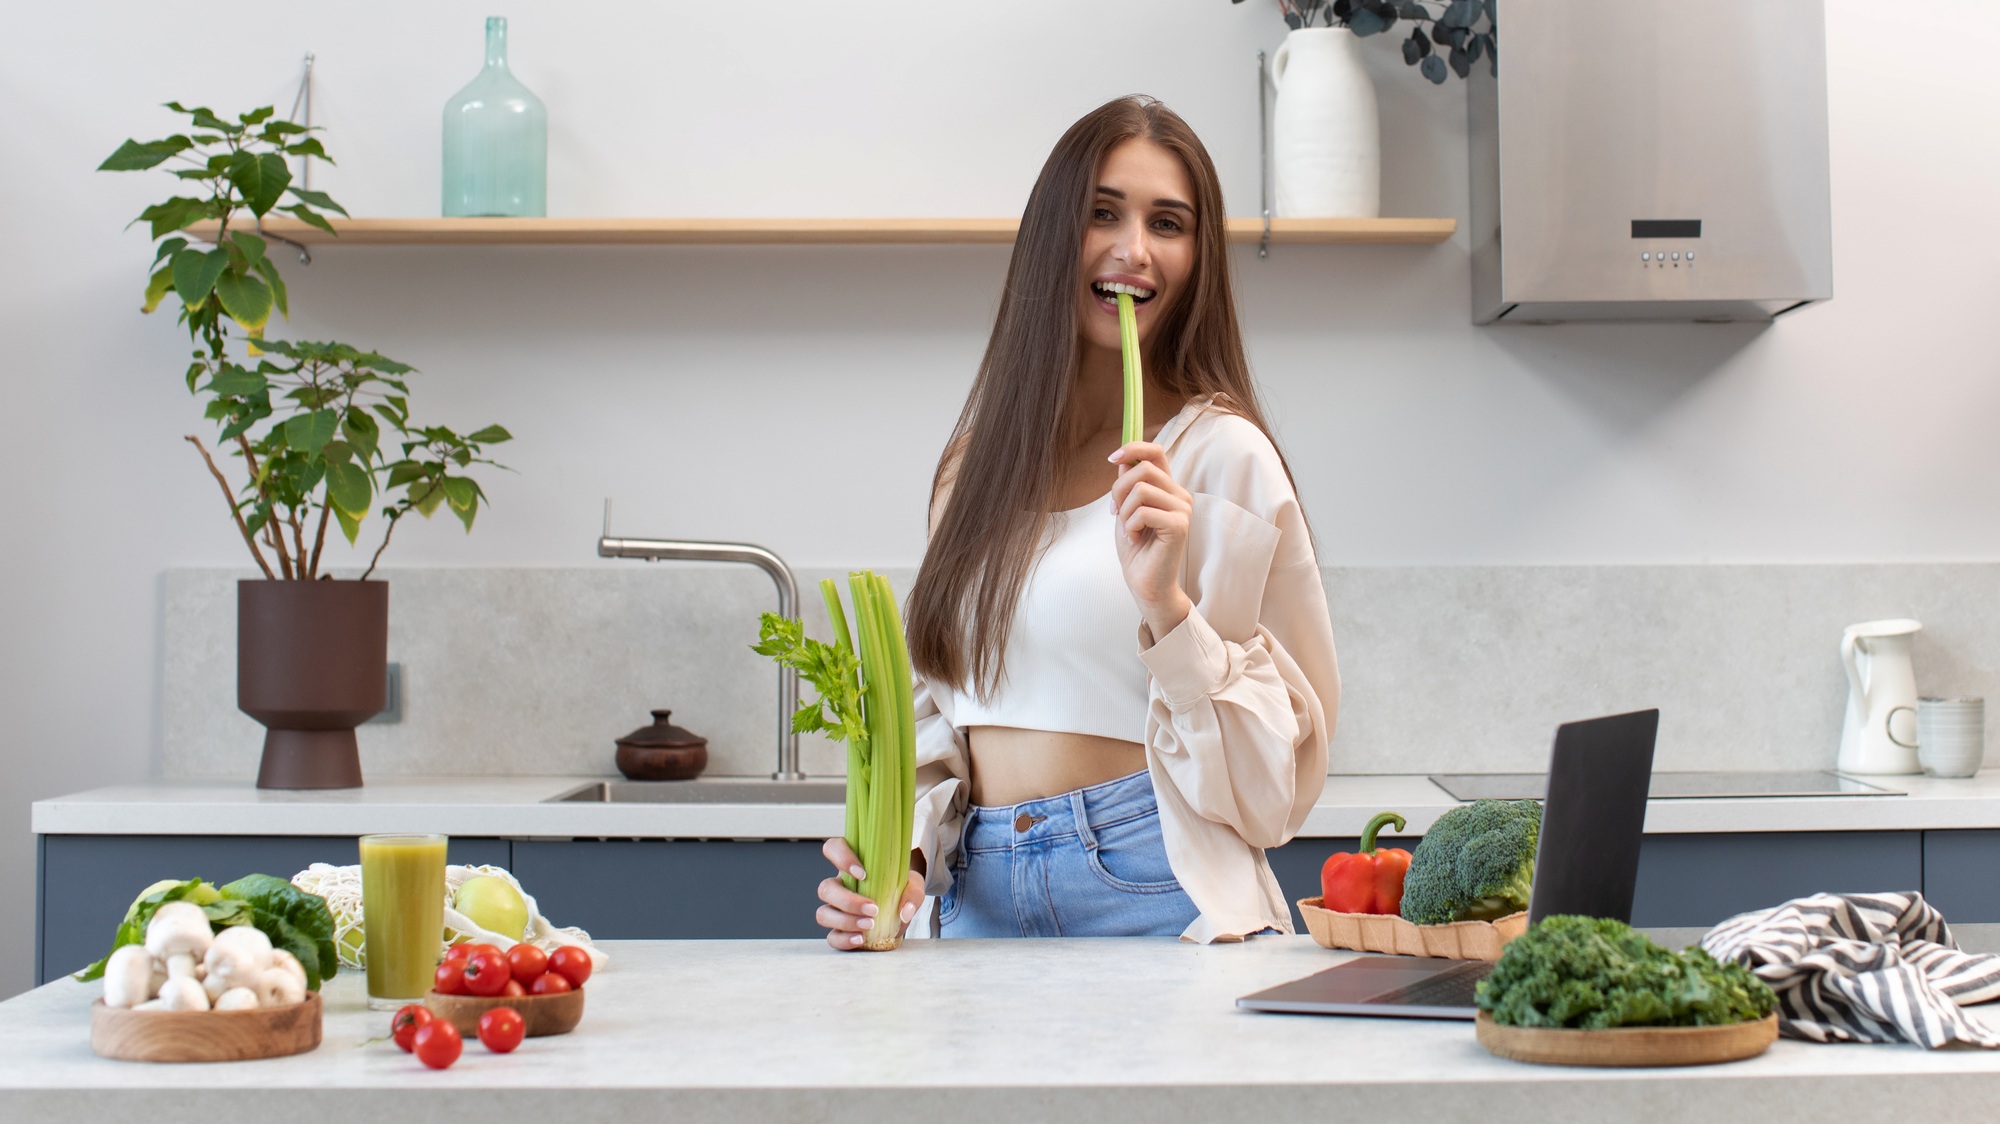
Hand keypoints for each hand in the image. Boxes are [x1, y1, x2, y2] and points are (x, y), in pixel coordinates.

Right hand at [817, 837, 925, 949]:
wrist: (902, 913)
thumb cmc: (902, 890)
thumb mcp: (914, 885)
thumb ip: (913, 893)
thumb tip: (904, 911)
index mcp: (852, 866)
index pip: (833, 848)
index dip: (841, 857)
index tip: (862, 874)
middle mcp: (840, 886)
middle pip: (825, 888)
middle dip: (847, 901)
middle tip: (873, 909)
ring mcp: (837, 909)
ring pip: (823, 913)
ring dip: (845, 921)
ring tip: (869, 925)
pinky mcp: (840, 931)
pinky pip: (831, 937)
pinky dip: (844, 940)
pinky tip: (861, 939)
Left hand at [1108, 440, 1192, 636]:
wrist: (1144, 582)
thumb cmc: (1136, 548)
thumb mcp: (1125, 509)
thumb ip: (1128, 484)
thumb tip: (1123, 459)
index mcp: (1167, 488)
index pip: (1156, 452)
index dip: (1133, 448)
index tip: (1112, 458)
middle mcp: (1179, 495)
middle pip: (1142, 469)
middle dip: (1119, 490)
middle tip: (1116, 513)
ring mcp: (1182, 509)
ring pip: (1140, 490)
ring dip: (1124, 512)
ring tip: (1129, 530)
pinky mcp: (1179, 525)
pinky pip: (1143, 512)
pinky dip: (1130, 526)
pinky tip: (1135, 539)